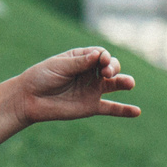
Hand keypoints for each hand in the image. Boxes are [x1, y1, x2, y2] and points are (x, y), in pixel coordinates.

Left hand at [8, 47, 138, 128]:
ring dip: (124, 82)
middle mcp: (90, 73)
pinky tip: (137, 112)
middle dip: (113, 67)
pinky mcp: (92, 107)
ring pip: (114, 84)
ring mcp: (92, 90)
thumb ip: (80, 63)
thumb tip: (99, 55)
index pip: (100, 54)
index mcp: (82, 58)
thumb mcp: (59, 66)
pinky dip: (124, 110)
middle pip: (111, 66)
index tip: (101, 60)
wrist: (29, 99)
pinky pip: (111, 108)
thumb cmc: (41, 77)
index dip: (104, 56)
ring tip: (130, 84)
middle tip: (108, 72)